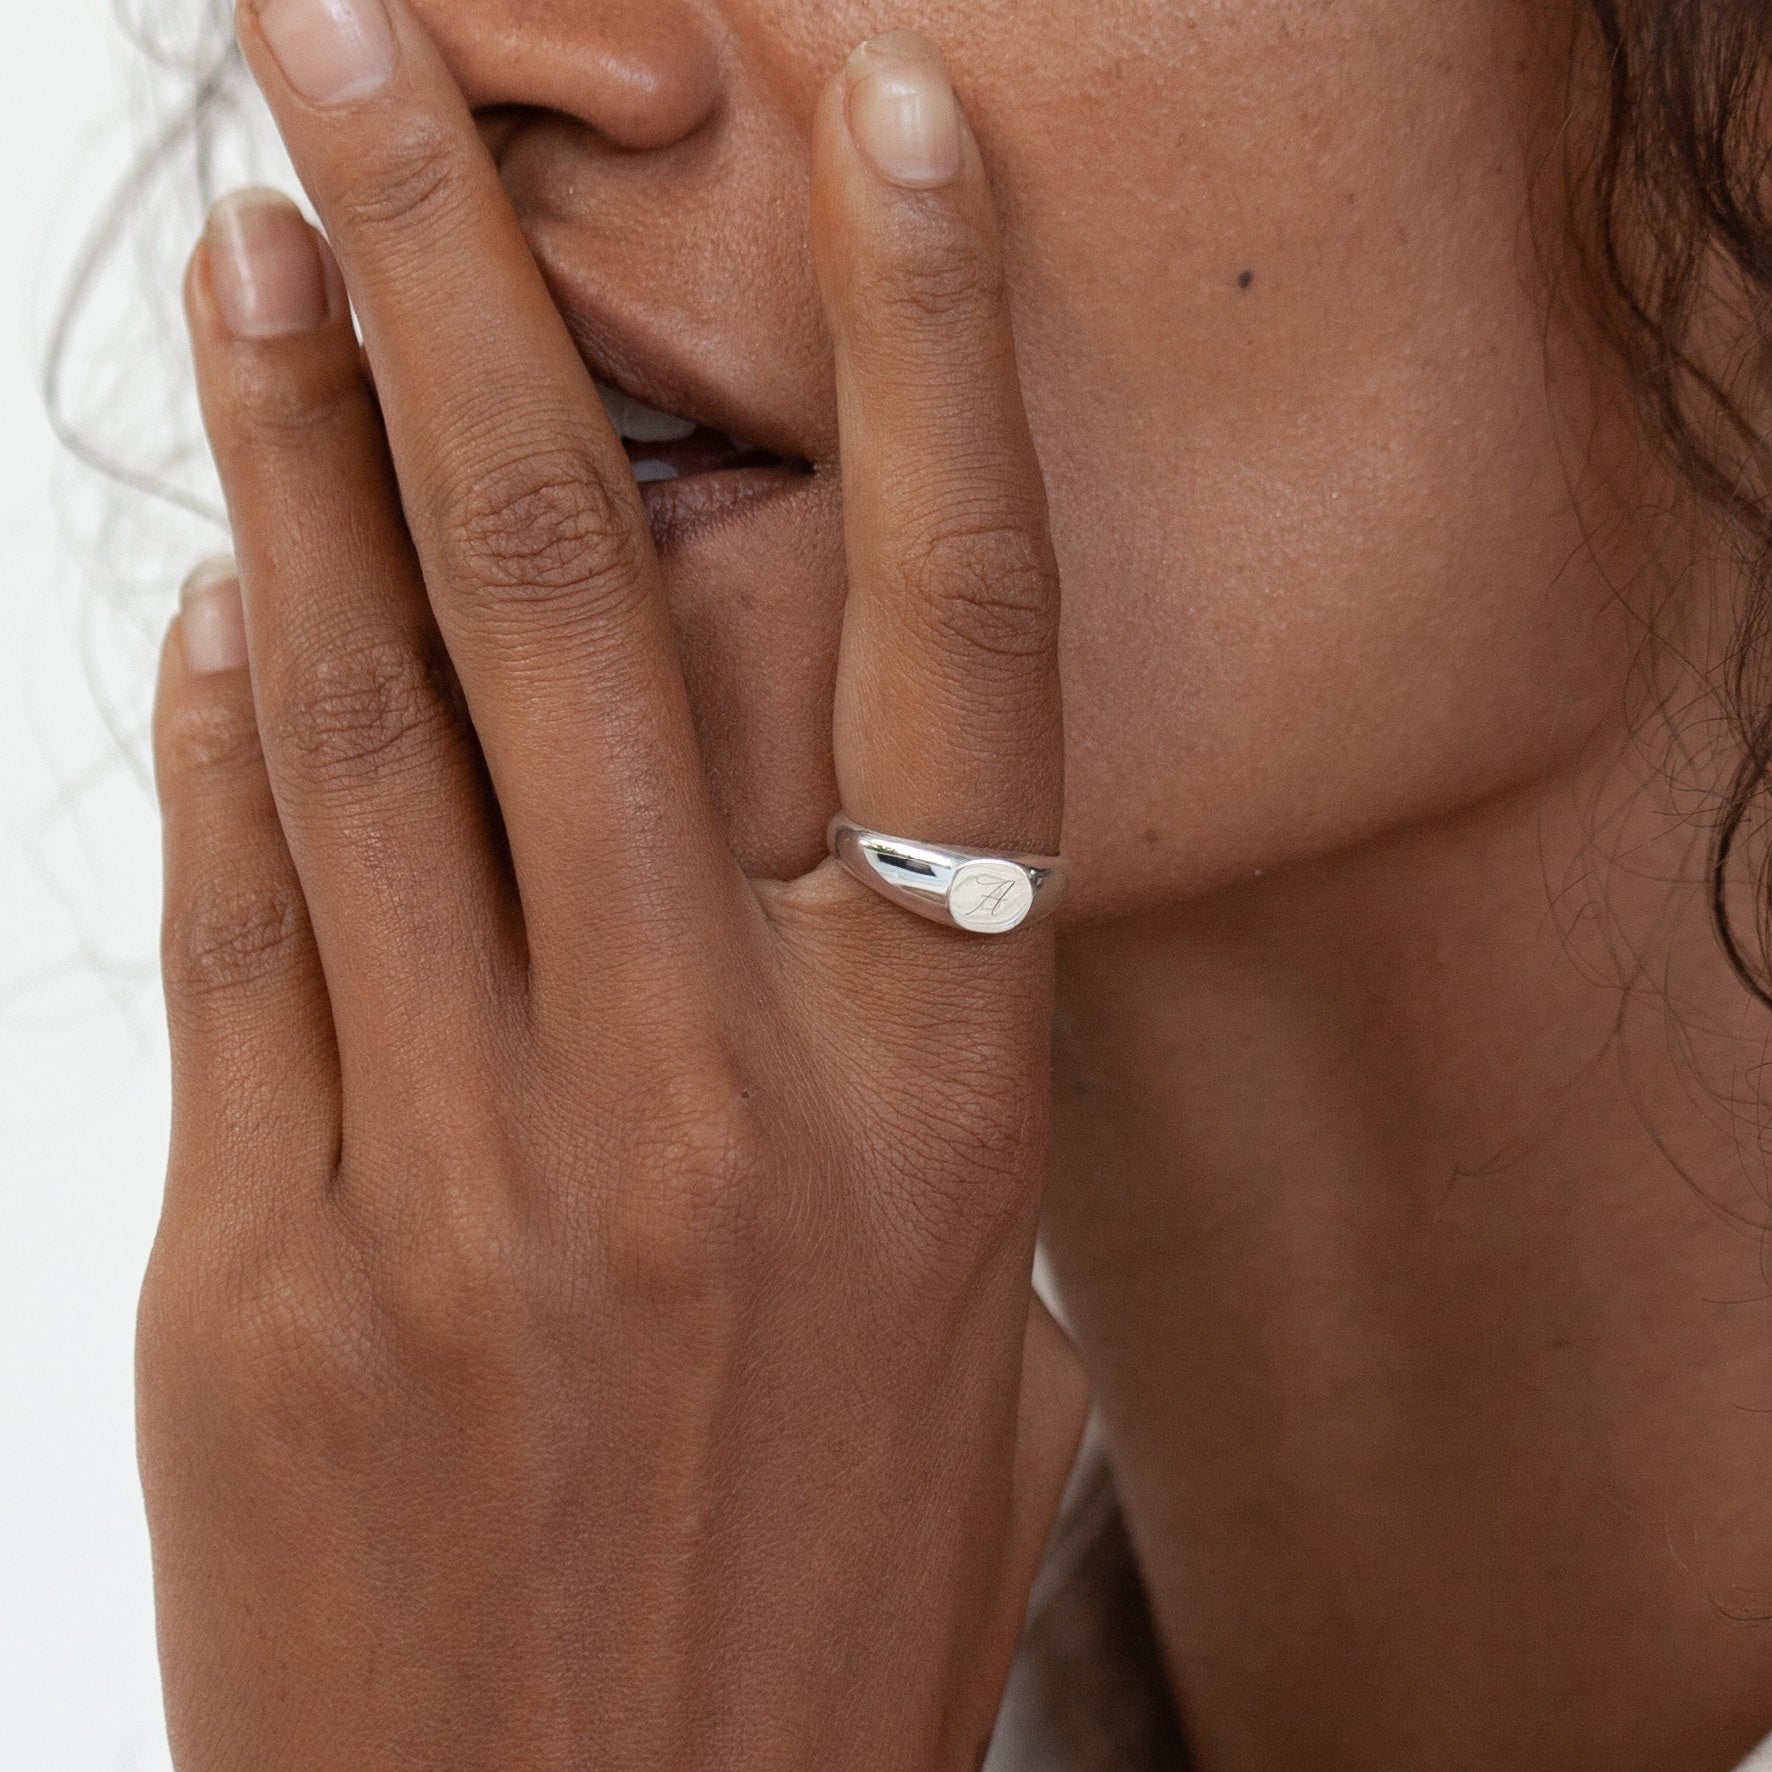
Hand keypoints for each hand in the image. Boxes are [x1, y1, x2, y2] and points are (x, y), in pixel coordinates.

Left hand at [142, 3, 1085, 1766]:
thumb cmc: (804, 1589)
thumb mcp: (942, 1318)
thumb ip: (847, 1055)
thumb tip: (679, 802)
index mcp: (934, 1099)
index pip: (954, 640)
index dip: (941, 356)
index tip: (894, 130)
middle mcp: (711, 1096)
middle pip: (581, 600)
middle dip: (481, 282)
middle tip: (368, 51)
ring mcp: (466, 1178)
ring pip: (368, 719)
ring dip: (307, 452)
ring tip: (264, 242)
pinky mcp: (258, 1271)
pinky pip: (243, 919)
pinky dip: (227, 729)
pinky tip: (218, 590)